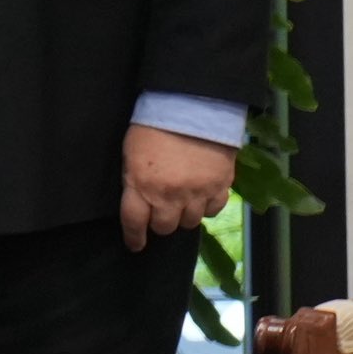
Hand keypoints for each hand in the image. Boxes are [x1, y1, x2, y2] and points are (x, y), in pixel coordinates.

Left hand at [120, 125, 239, 253]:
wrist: (192, 108)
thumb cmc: (153, 127)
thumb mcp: (131, 154)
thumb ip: (134, 180)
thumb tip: (137, 200)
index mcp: (142, 185)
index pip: (134, 222)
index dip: (134, 237)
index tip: (136, 245)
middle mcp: (169, 195)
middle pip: (165, 227)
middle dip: (160, 222)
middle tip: (161, 212)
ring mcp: (197, 193)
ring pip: (190, 222)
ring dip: (183, 215)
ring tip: (181, 202)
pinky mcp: (221, 186)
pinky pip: (214, 210)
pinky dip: (206, 207)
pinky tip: (201, 196)